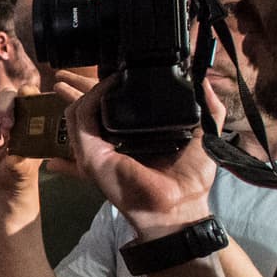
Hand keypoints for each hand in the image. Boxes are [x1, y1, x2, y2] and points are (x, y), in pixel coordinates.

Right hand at [0, 86, 42, 198]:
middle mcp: (10, 117)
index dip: (26, 92)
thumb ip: (22, 162)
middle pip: (5, 96)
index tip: (24, 95)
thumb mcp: (27, 168)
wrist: (8, 185)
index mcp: (28, 118)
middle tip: (7, 125)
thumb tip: (13, 158)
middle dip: (4, 106)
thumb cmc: (23, 170)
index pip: (28, 96)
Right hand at [60, 74, 215, 238]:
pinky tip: (108, 84)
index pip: (105, 111)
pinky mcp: (91, 155)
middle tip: (69, 71)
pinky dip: (92, 98)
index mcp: (126, 140)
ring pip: (77, 111)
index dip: (103, 91)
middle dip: (76, 87)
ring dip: (84, 88)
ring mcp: (95, 151)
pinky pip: (83, 119)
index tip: (114, 71)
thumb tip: (205, 79)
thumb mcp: (203, 134)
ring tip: (103, 73)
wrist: (180, 205)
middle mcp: (107, 145)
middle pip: (84, 109)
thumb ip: (206, 107)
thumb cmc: (190, 178)